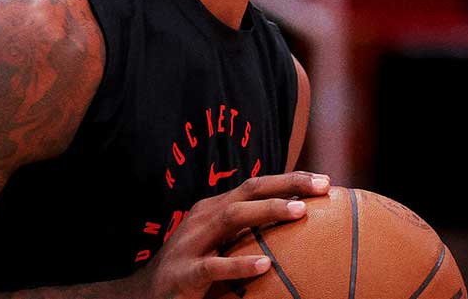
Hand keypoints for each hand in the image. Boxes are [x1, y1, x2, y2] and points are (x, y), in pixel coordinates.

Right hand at [129, 172, 330, 298]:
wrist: (144, 296)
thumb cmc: (192, 269)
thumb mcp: (220, 244)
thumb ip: (249, 233)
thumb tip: (296, 224)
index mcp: (214, 209)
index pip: (255, 186)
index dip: (289, 179)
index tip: (324, 181)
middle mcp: (203, 218)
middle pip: (248, 191)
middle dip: (286, 185)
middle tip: (322, 187)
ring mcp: (192, 244)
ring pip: (232, 218)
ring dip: (268, 212)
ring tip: (299, 212)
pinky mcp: (184, 273)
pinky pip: (214, 267)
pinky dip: (240, 264)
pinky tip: (266, 265)